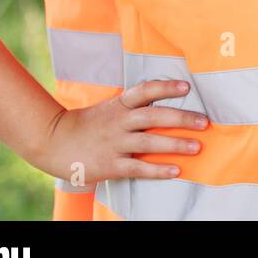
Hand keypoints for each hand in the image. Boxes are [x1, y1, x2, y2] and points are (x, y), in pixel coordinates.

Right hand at [39, 79, 208, 189]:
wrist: (53, 141)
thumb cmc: (90, 124)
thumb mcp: (111, 108)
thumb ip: (135, 106)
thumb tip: (167, 105)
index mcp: (120, 104)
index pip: (145, 91)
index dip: (166, 87)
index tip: (186, 87)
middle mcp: (119, 121)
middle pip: (154, 117)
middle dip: (181, 119)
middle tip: (204, 122)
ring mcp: (115, 143)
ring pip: (149, 143)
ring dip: (175, 145)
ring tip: (197, 147)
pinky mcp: (110, 164)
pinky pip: (138, 168)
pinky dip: (158, 170)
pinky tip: (176, 171)